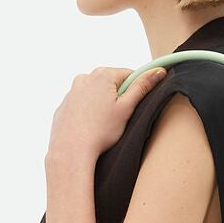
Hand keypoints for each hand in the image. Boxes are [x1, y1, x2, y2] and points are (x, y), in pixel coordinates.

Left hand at [47, 64, 167, 163]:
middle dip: (118, 98)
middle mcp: (84, 77)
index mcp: (102, 74)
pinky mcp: (64, 105)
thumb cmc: (100, 132)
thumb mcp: (127, 108)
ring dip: (102, 104)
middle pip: (111, 83)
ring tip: (103, 125)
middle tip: (118, 118)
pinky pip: (82, 105)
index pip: (128, 75)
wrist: (71, 151)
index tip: (133, 107)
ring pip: (95, 94)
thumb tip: (159, 71)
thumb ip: (142, 87)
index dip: (135, 91)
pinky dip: (88, 113)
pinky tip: (90, 127)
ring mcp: (72, 91)